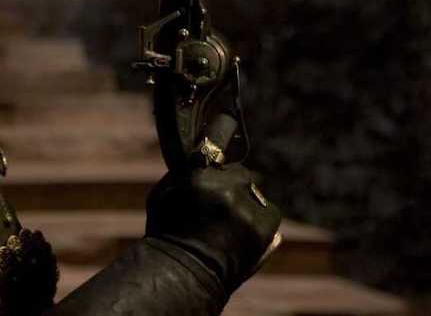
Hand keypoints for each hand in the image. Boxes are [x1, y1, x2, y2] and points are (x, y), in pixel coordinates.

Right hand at [145, 163, 281, 292]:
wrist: (182, 276)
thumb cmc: (165, 233)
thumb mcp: (162, 194)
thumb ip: (183, 172)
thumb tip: (203, 154)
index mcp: (199, 177)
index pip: (216, 155)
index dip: (213, 172)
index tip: (211, 183)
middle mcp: (226, 190)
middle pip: (240, 174)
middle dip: (232, 186)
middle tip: (221, 207)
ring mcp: (246, 210)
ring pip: (254, 193)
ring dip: (246, 203)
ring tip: (229, 224)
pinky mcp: (263, 229)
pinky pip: (269, 213)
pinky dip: (261, 220)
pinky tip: (243, 233)